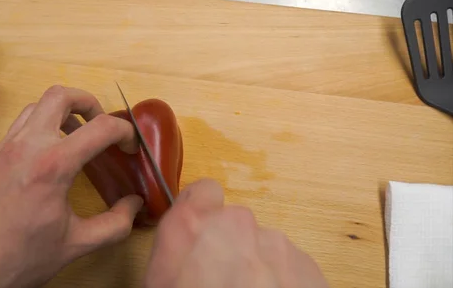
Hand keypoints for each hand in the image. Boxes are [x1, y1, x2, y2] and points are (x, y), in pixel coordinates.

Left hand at [0, 86, 143, 287]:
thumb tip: (134, 206)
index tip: (130, 146)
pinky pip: (20, 126)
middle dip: (88, 102)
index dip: (124, 131)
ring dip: (62, 113)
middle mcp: (26, 146)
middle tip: (100, 125)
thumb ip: (114, 224)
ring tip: (76, 139)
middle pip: (60, 95)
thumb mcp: (75, 245)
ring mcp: (4, 148)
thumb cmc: (15, 258)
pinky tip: (48, 158)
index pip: (100, 128)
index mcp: (52, 165)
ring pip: (36, 106)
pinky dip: (41, 128)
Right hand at [144, 179, 328, 287]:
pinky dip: (284, 284)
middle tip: (223, 286)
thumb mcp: (160, 285)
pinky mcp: (309, 267)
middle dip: (230, 248)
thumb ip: (175, 251)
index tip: (201, 235)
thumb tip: (186, 249)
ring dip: (258, 268)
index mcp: (191, 228)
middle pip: (235, 224)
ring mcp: (277, 245)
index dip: (202, 211)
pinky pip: (290, 266)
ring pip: (264, 247)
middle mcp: (236, 225)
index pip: (202, 191)